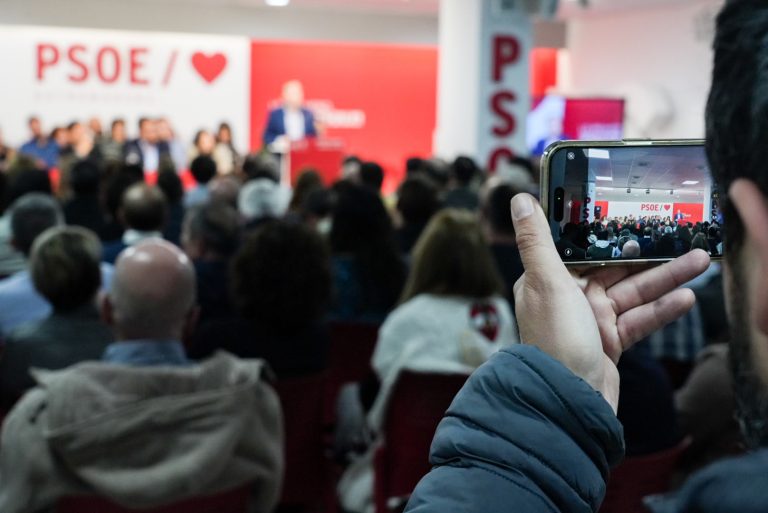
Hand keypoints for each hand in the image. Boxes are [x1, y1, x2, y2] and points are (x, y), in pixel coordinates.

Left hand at [510, 194, 709, 411]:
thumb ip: (536, 241)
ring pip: (632, 293)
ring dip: (665, 279)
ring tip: (698, 261)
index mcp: (548, 281)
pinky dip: (660, 310)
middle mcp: (568, 298)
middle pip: (613, 269)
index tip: (633, 213)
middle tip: (680, 237)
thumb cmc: (554, 341)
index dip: (606, 232)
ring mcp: (590, 321)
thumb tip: (520, 200)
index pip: (580, 248)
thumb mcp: (546, 282)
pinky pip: (639, 320)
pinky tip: (684, 298)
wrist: (568, 402)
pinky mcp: (609, 343)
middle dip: (647, 255)